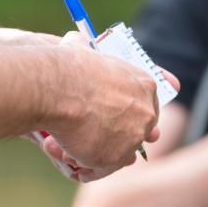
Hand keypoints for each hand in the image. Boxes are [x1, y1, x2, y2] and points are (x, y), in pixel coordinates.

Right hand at [41, 31, 179, 181]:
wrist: (59, 88)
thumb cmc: (69, 67)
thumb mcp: (83, 48)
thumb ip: (86, 47)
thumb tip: (75, 38)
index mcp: (145, 84)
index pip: (148, 105)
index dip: (128, 114)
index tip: (111, 119)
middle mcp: (147, 112)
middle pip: (138, 132)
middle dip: (115, 136)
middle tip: (87, 135)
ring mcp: (135, 136)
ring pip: (119, 153)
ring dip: (96, 151)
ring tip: (67, 144)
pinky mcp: (117, 157)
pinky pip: (102, 169)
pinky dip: (84, 166)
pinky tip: (63, 155)